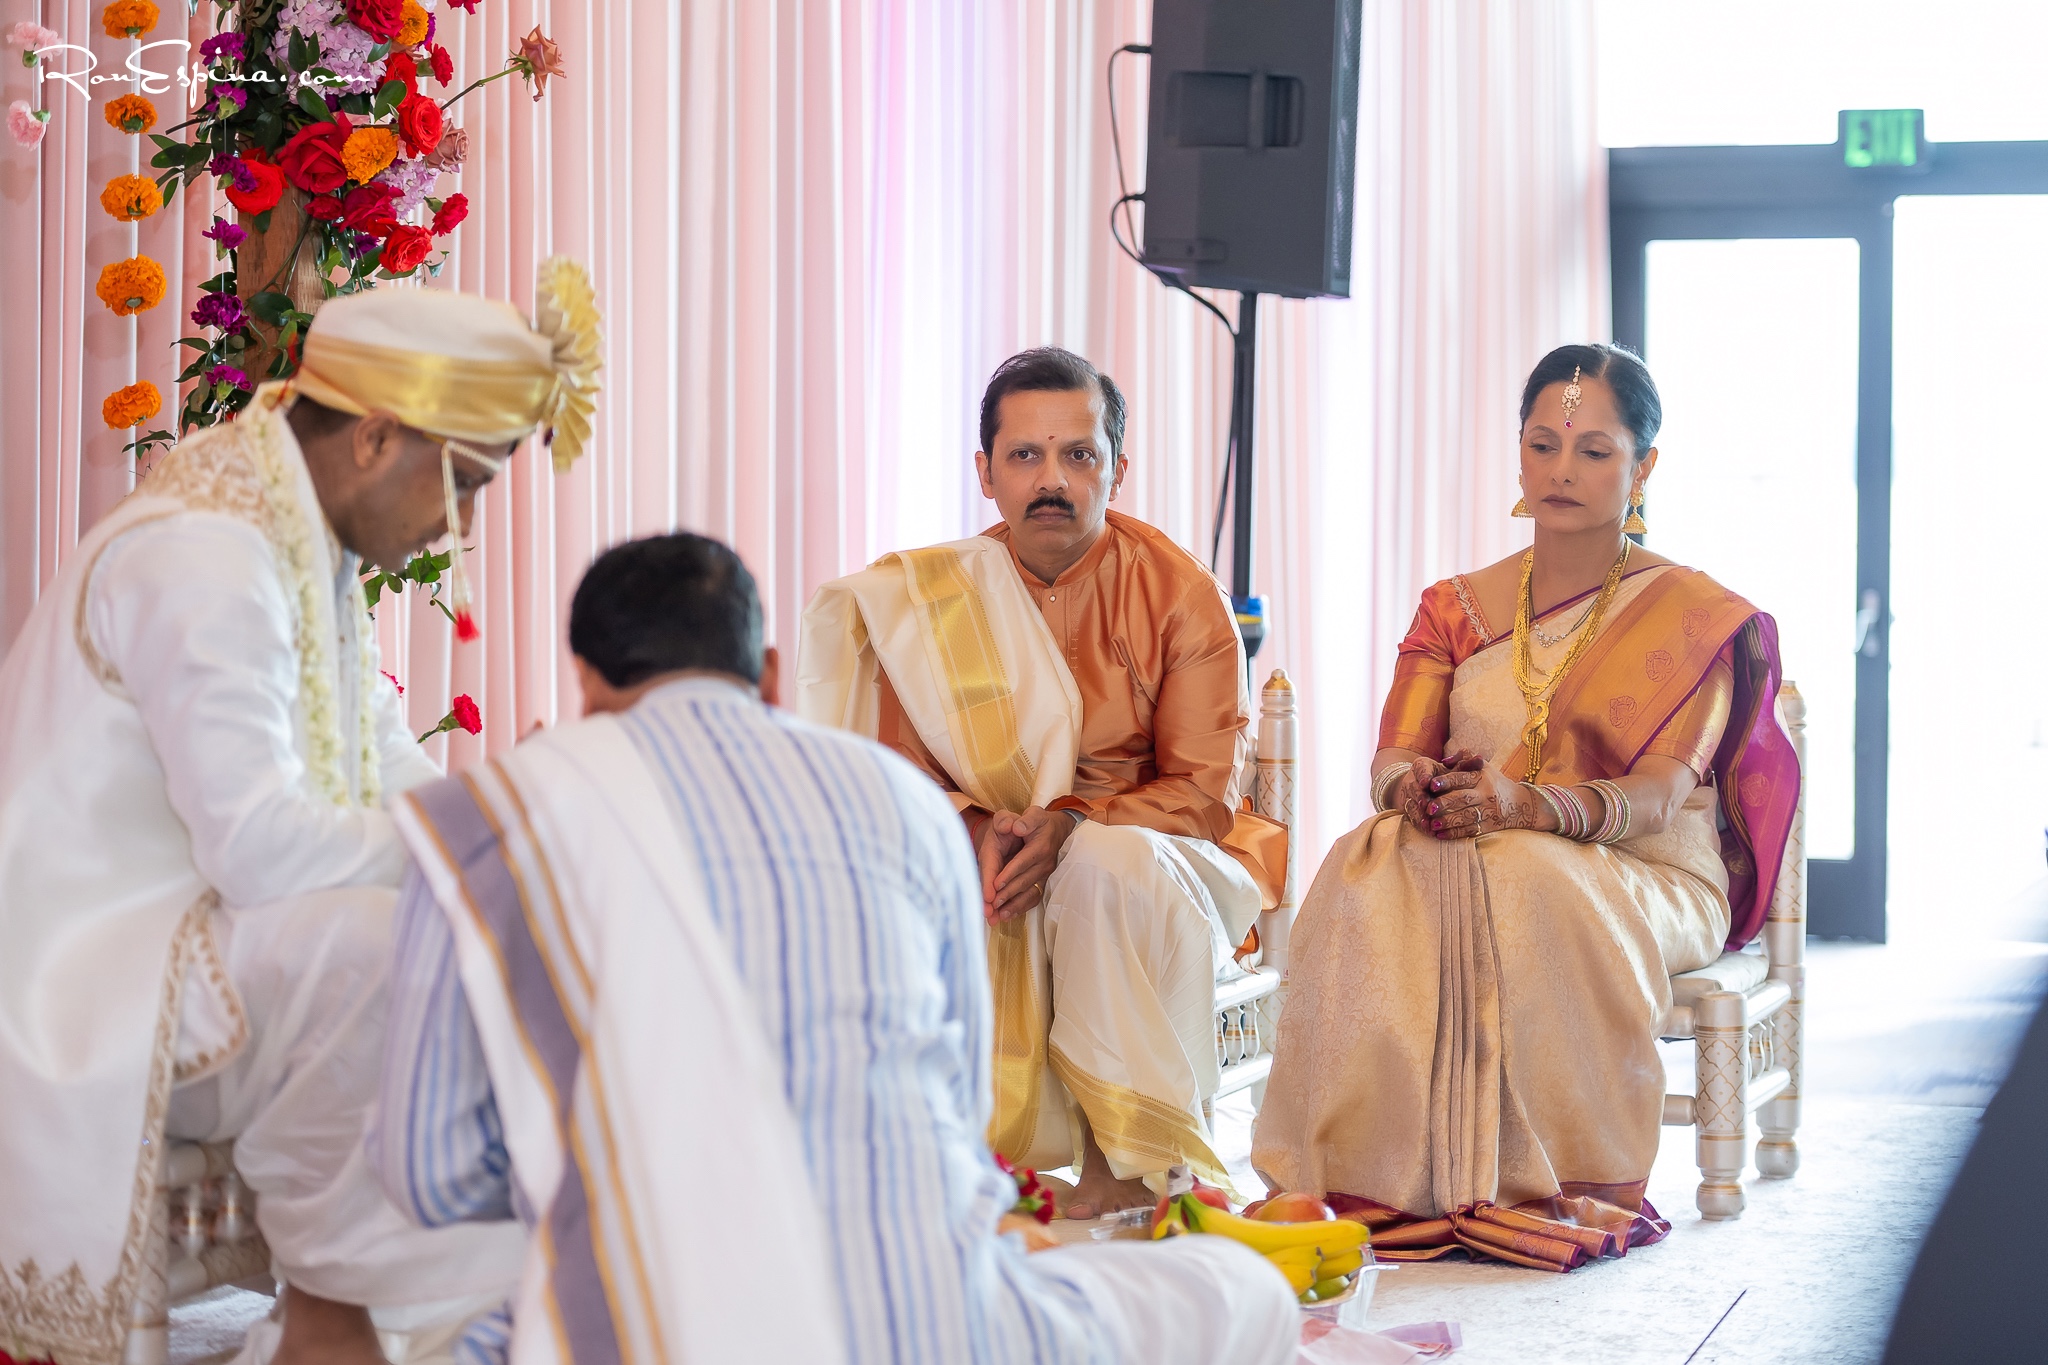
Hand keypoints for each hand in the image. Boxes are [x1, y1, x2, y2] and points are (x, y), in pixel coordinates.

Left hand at [978, 806, 1077, 922]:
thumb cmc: (1039, 822)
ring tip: (997, 916)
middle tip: (990, 905)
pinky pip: (1032, 898)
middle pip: (1024, 881)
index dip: (1009, 874)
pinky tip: (1006, 915)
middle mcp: (1044, 863)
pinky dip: (1020, 907)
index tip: (996, 885)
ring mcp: (1044, 875)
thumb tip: (1016, 827)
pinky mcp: (1041, 882)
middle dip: (1006, 894)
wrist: (1057, 830)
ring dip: (1012, 905)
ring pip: (1028, 892)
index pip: (1022, 862)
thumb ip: (1025, 820)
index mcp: (1040, 846)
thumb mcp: (1033, 814)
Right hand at [1392, 751, 1482, 833]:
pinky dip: (1421, 825)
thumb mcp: (1455, 768)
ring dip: (1420, 815)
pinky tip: (1429, 831)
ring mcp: (1409, 795)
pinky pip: (1414, 817)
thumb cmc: (1445, 776)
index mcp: (1423, 765)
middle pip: (1415, 789)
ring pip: (1413, 805)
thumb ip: (1466, 764)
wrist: (1425, 785)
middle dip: (1421, 798)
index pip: (1422, 769)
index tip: (1427, 783)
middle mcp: (1413, 779)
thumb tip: (1480, 759)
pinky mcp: (1408, 808)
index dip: (1424, 776)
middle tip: (1428, 806)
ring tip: (1428, 823)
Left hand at [1423, 757, 1552, 839]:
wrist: (1521, 804)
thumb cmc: (1493, 782)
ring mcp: (1488, 811)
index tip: (1431, 784)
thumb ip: (1464, 759)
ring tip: (1432, 824)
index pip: (1462, 778)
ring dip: (1448, 821)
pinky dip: (1455, 833)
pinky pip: (1470, 830)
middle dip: (1445, 803)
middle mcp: (1485, 794)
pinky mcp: (1489, 826)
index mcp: (1481, 777)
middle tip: (1428, 808)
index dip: (1446, 781)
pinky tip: (1440, 835)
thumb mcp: (1483, 767)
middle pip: (1463, 798)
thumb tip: (1444, 761)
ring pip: (1466, 817)